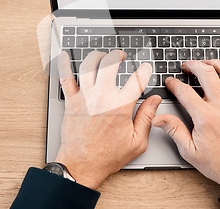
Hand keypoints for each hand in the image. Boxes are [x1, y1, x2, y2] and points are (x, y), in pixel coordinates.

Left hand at [55, 50, 161, 189]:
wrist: (81, 165)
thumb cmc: (107, 156)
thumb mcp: (137, 141)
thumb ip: (147, 117)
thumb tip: (155, 100)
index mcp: (120, 107)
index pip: (137, 79)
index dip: (144, 70)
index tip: (146, 68)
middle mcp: (101, 98)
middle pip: (109, 63)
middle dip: (117, 54)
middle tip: (121, 56)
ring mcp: (84, 97)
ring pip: (88, 65)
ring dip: (96, 56)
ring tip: (102, 56)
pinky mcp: (71, 101)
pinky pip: (65, 78)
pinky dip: (64, 64)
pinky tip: (64, 55)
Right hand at [152, 51, 219, 191]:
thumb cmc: (219, 163)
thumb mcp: (190, 151)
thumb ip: (174, 130)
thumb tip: (158, 119)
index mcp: (205, 117)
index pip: (185, 91)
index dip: (174, 83)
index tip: (170, 82)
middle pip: (206, 73)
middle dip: (193, 65)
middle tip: (186, 66)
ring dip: (214, 63)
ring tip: (206, 62)